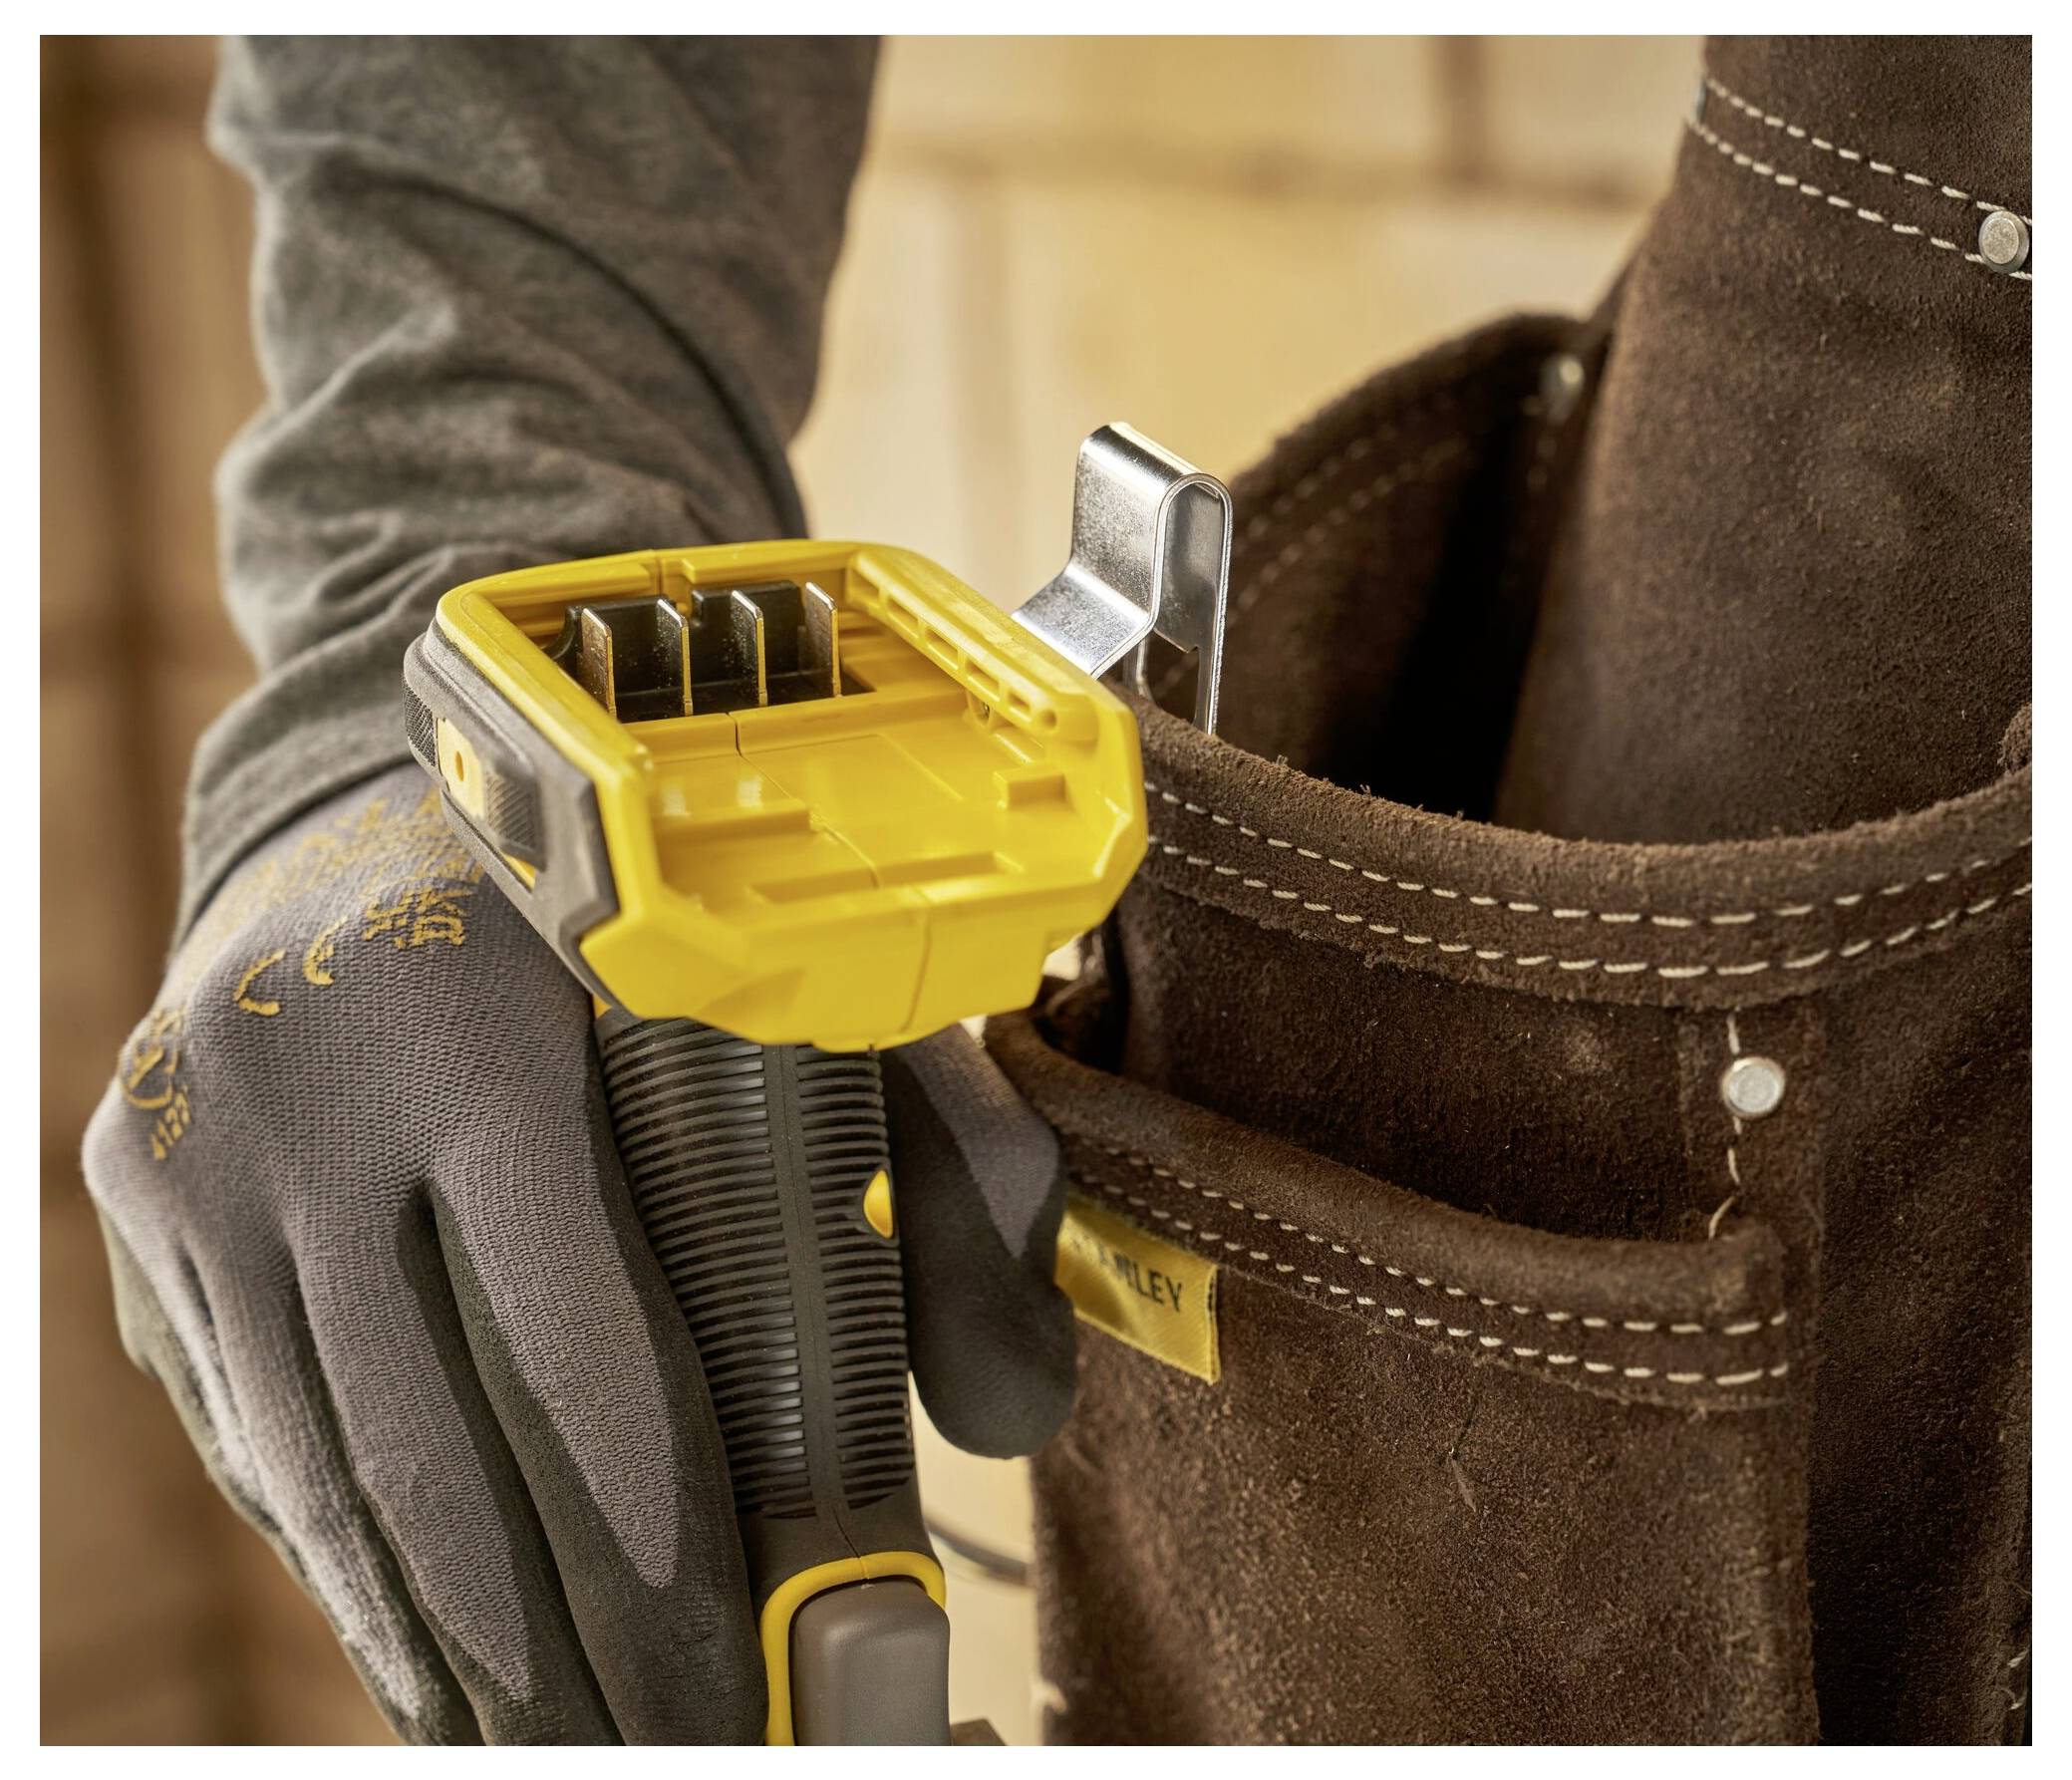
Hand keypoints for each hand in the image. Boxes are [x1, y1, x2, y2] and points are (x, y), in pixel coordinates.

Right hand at [82, 764, 1073, 1743]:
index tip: (714, 1681)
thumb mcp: (797, 990)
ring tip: (542, 1746)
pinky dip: (342, 1557)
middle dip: (550, 1646)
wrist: (363, 800)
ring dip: (432, 1644)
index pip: (566, 1331)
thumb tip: (1009, 1414)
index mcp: (474, 1020)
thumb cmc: (627, 916)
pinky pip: (246, 1430)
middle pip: (429, 1446)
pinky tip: (431, 1644)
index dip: (641, 1534)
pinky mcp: (134, 1212)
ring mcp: (188, 1158)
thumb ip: (944, 1170)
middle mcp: (297, 1089)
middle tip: (652, 1757)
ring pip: (316, 1471)